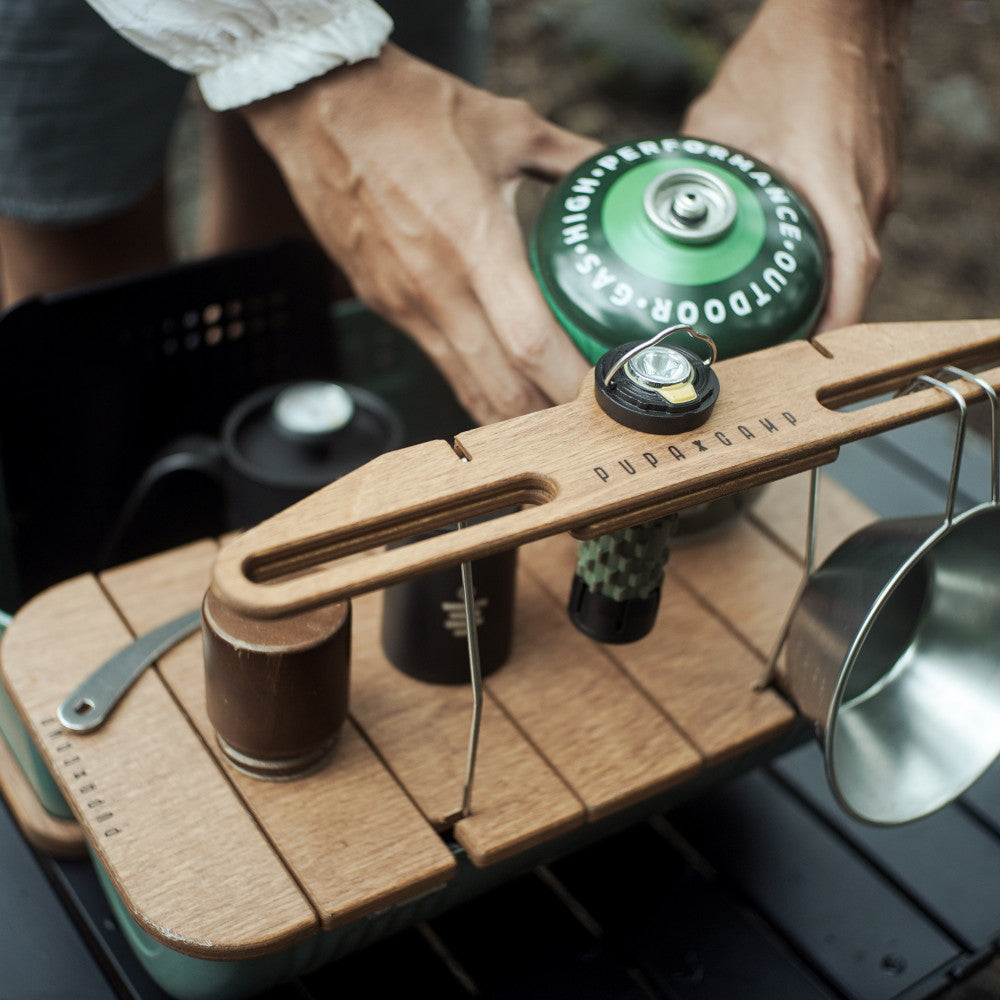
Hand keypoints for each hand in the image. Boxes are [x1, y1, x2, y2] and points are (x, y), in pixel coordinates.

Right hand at [243, 44, 601, 423]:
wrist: (317, 106)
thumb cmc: (408, 111)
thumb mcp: (507, 125)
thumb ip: (570, 156)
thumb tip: (613, 169)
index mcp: (474, 240)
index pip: (529, 340)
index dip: (569, 383)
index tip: (606, 398)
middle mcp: (438, 288)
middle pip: (499, 388)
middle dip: (546, 419)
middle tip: (587, 426)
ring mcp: (406, 304)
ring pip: (466, 388)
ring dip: (510, 415)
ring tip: (551, 422)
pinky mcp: (385, 307)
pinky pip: (439, 363)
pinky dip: (475, 386)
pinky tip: (502, 386)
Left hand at [682, 0, 911, 332]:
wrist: (845, 8)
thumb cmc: (788, 53)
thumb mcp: (720, 117)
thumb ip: (694, 170)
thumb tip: (658, 211)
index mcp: (835, 183)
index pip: (853, 275)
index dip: (833, 328)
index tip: (800, 361)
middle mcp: (868, 191)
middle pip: (853, 280)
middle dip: (819, 324)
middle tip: (773, 351)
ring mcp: (877, 183)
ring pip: (854, 257)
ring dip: (822, 292)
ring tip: (777, 319)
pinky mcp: (873, 172)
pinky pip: (851, 230)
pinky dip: (824, 257)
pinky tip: (786, 264)